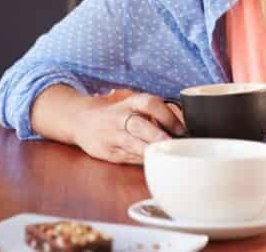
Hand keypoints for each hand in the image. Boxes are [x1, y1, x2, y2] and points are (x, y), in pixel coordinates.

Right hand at [72, 89, 186, 164]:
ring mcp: (111, 135)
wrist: (82, 120)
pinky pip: (126, 157)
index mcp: (131, 102)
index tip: (182, 130)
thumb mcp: (134, 106)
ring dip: (148, 151)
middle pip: (139, 125)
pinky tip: (152, 163)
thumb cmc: (118, 114)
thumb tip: (183, 131)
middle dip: (156, 135)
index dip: (167, 115)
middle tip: (172, 144)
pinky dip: (140, 160)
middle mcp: (120, 117)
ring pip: (131, 144)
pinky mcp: (106, 151)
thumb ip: (155, 115)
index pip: (150, 104)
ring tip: (164, 157)